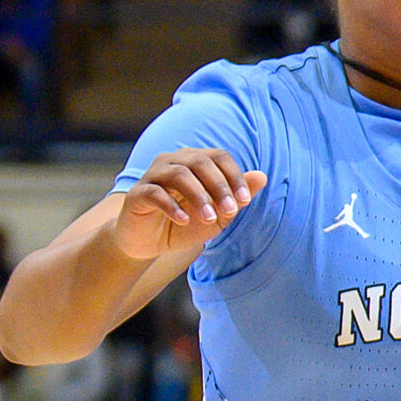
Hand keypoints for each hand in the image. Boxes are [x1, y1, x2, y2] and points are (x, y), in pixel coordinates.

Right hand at [114, 149, 268, 260]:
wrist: (149, 243)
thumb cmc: (185, 224)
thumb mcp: (218, 214)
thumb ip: (238, 196)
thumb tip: (262, 177)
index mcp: (195, 162)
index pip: (219, 157)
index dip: (234, 176)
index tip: (244, 200)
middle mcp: (173, 162)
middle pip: (199, 162)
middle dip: (218, 186)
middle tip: (230, 210)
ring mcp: (153, 176)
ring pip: (178, 174)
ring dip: (198, 196)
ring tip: (209, 219)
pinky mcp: (137, 194)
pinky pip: (155, 193)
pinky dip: (172, 206)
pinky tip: (183, 220)